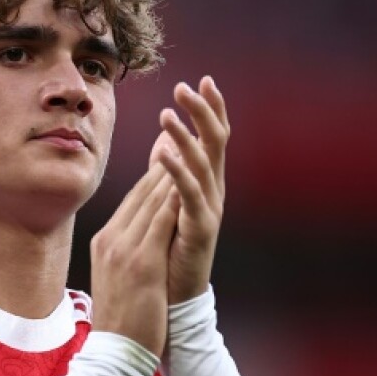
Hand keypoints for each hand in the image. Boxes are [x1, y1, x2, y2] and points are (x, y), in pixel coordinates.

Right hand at [90, 164, 180, 357]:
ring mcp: (124, 249)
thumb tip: (137, 243)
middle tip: (181, 132)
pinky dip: (175, 197)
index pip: (132, 200)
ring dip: (172, 170)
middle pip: (141, 192)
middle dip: (164, 161)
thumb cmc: (122, 323)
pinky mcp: (141, 262)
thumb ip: (125, 255)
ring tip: (190, 145)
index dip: (153, 173)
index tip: (169, 150)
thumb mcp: (117, 280)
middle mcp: (111, 239)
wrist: (115, 353)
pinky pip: (161, 221)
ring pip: (151, 200)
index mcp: (105, 242)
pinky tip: (190, 180)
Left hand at [151, 76, 228, 303]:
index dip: (210, 109)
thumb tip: (165, 134)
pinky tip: (162, 153)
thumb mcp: (168, 201)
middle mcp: (213, 191)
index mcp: (205, 182)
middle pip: (215, 142)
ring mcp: (209, 209)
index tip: (202, 79)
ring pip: (202, 164)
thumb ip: (169, 168)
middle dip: (202, 113)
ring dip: (185, 137)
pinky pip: (188, 195)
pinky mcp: (200, 229)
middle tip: (185, 87)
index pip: (213, 137)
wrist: (175, 296)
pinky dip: (177, 171)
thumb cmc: (170, 249)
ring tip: (167, 114)